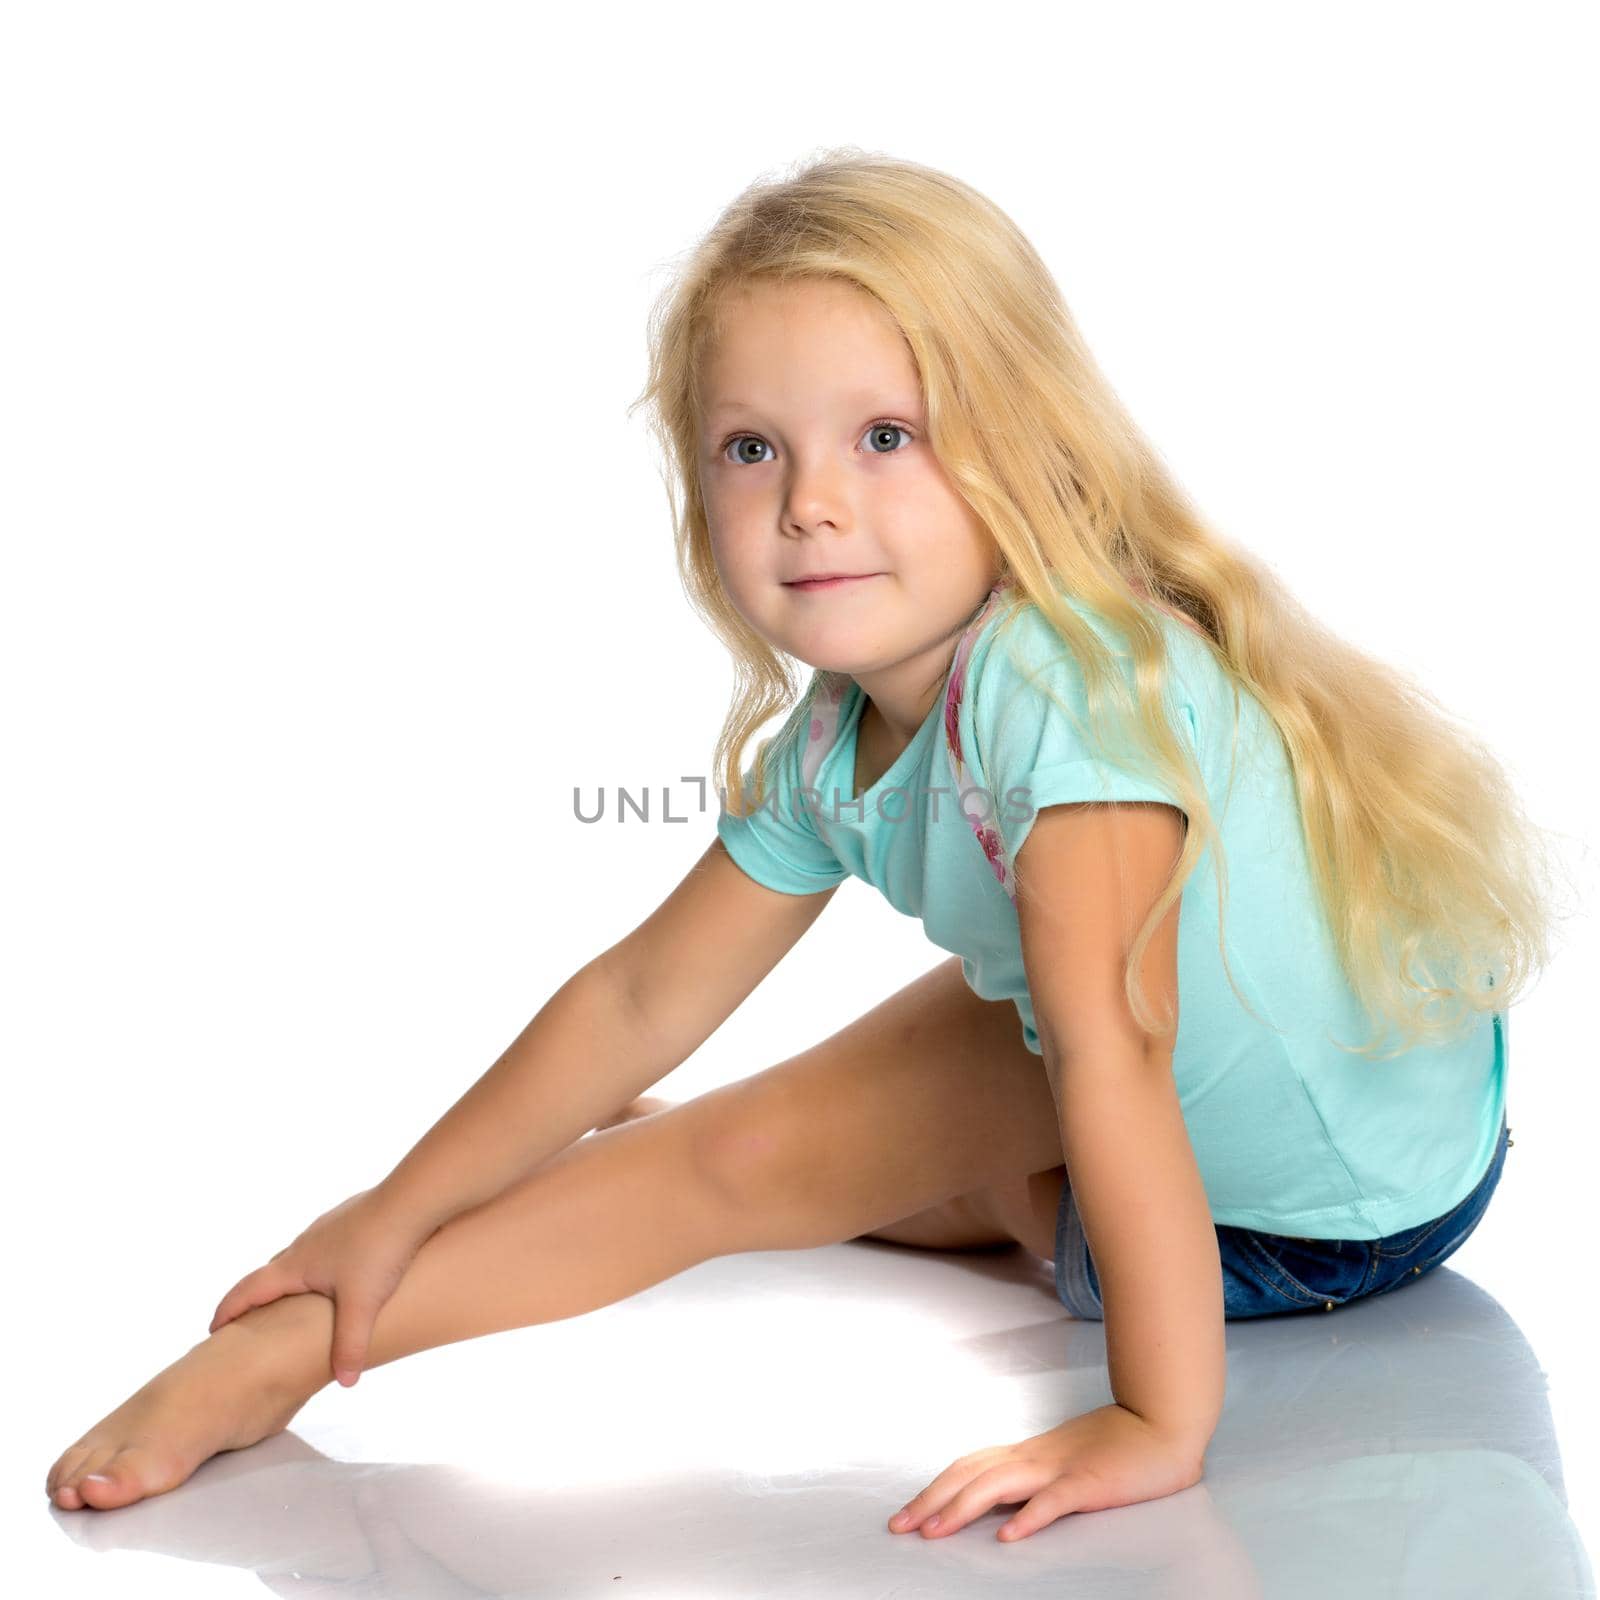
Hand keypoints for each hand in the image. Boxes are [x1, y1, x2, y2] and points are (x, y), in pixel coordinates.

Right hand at [208, 1186, 440, 1387]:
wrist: (410, 1199)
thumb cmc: (381, 1250)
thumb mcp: (362, 1305)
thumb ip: (349, 1346)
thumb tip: (344, 1382)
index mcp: (296, 1265)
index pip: (248, 1291)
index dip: (228, 1311)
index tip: (213, 1329)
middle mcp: (306, 1242)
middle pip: (271, 1272)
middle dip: (258, 1297)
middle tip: (251, 1319)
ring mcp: (329, 1226)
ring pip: (301, 1256)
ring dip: (291, 1277)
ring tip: (294, 1298)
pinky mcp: (352, 1216)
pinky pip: (327, 1244)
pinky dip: (321, 1262)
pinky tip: (340, 1270)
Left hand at [887, 1403, 1207, 1542]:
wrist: (1161, 1423)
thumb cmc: (1117, 1445)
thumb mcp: (1065, 1460)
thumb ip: (1033, 1478)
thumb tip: (999, 1505)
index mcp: (1028, 1453)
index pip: (968, 1466)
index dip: (934, 1488)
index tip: (907, 1513)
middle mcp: (1035, 1457)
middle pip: (970, 1473)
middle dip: (931, 1499)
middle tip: (898, 1526)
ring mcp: (1060, 1467)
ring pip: (998, 1485)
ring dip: (961, 1508)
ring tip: (934, 1532)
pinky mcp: (1089, 1483)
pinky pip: (1053, 1502)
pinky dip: (1028, 1518)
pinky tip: (1007, 1536)